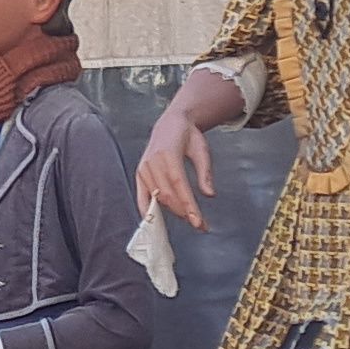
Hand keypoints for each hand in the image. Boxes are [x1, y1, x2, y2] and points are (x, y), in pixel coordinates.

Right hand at [136, 107, 216, 226]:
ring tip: (189, 219)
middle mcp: (152, 162)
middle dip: (184, 213)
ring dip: (173, 212)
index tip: (199, 222)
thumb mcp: (202, 150)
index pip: (179, 186)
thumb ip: (205, 173)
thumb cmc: (188, 136)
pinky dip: (148, 211)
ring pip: (157, 198)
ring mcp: (144, 168)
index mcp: (168, 154)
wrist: (170, 124)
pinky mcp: (140, 173)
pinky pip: (141, 196)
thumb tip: (210, 194)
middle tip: (200, 224)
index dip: (189, 206)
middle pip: (168, 195)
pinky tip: (156, 222)